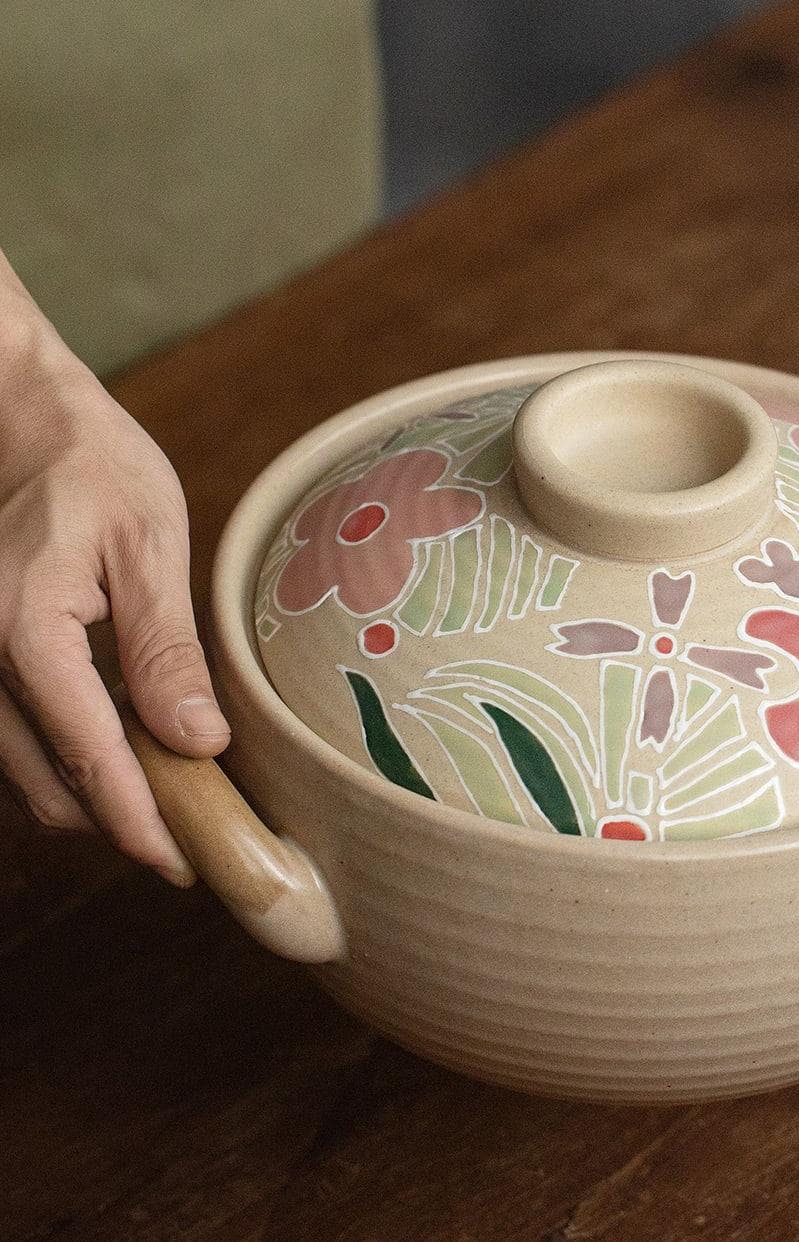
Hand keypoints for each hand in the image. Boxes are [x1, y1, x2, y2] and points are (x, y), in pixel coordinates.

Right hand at [0, 263, 228, 882]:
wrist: (18, 419)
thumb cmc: (91, 465)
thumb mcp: (148, 546)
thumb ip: (166, 650)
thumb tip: (198, 742)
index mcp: (28, 633)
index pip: (90, 755)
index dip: (139, 820)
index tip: (184, 865)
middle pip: (52, 781)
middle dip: (123, 819)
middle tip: (198, 836)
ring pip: (29, 768)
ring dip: (96, 792)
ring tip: (175, 802)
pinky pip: (19, 734)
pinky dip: (73, 756)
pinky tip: (129, 748)